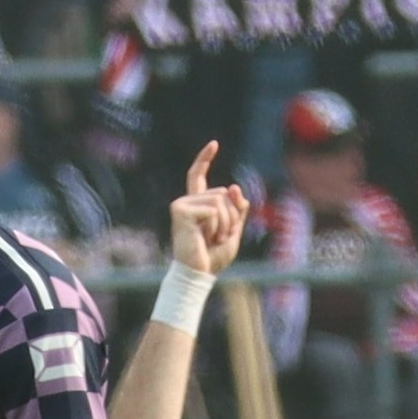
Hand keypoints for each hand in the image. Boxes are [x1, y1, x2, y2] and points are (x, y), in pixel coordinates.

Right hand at [169, 139, 247, 272]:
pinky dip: (216, 225)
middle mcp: (187, 202)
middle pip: (223, 192)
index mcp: (197, 205)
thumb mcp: (233, 229)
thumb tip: (232, 186)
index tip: (214, 144)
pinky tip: (206, 238)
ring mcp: (181, 205)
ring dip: (225, 222)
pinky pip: (213, 209)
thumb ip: (237, 209)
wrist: (198, 274)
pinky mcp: (180, 211)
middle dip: (231, 215)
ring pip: (220, 199)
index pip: (198, 177)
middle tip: (219, 238)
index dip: (205, 160)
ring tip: (214, 239)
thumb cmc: (212, 257)